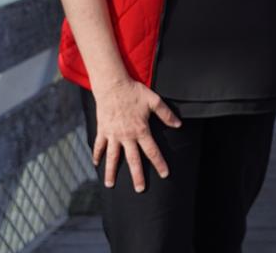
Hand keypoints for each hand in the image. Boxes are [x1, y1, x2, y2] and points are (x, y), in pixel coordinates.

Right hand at [90, 78, 180, 192]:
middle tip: (140, 190)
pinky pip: (99, 145)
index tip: (165, 174)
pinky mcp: (102, 130)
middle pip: (133, 160)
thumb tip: (178, 125)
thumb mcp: (154, 101)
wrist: (112, 86)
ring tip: (110, 185)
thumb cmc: (134, 92)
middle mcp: (126, 136)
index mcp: (141, 130)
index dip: (159, 163)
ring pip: (112, 157)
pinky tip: (96, 164)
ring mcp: (113, 134)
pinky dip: (97, 155)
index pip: (152, 151)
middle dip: (137, 176)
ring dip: (111, 172)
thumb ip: (166, 114)